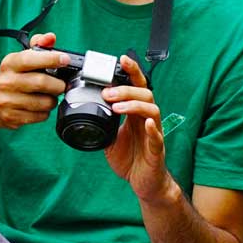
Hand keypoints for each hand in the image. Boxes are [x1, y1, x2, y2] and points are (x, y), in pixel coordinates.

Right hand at [0, 32, 69, 129]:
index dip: (51, 58)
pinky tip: (39, 107)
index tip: (65, 60)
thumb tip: (51, 37)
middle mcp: (6, 82)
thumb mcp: (22, 59)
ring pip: (44, 102)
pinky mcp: (12, 117)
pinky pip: (40, 116)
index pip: (31, 59)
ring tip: (48, 96)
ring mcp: (7, 101)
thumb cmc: (13, 78)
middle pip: (42, 83)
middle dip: (58, 85)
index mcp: (9, 64)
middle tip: (61, 85)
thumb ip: (39, 45)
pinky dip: (45, 112)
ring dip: (52, 100)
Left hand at [102, 55, 173, 202]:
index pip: (136, 87)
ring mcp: (154, 133)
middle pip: (144, 94)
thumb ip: (103, 123)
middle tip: (108, 92)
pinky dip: (153, 128)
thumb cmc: (132, 159)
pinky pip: (158, 136)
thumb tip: (85, 110)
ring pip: (152, 110)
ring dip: (134, 105)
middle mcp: (146, 120)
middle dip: (126, 90)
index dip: (131, 72)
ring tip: (117, 106)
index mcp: (135, 114)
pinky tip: (146, 124)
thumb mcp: (111, 138)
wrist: (144, 183)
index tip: (121, 59)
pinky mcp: (157, 150)